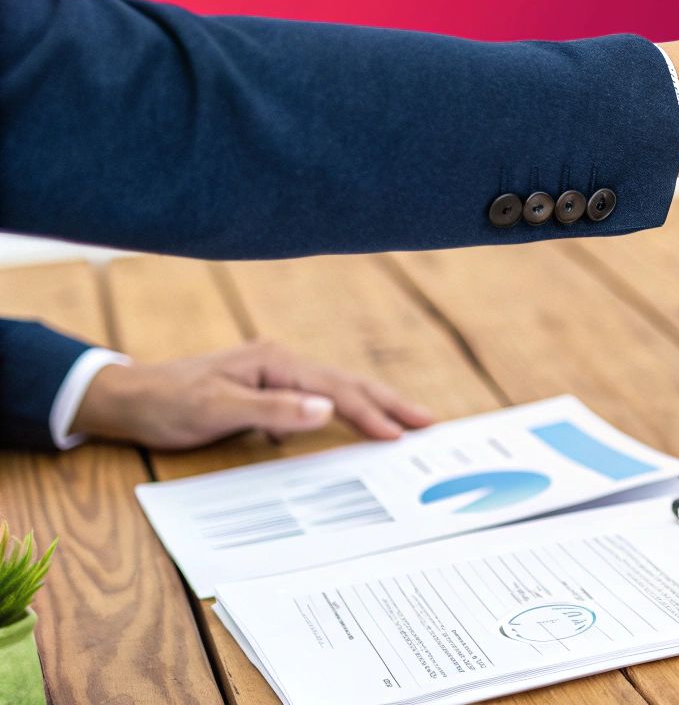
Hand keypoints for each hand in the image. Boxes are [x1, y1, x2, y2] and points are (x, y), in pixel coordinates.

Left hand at [70, 340, 433, 449]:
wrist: (130, 399)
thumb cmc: (169, 402)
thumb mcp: (218, 408)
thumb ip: (274, 409)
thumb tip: (328, 410)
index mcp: (276, 362)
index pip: (335, 391)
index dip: (370, 412)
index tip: (401, 434)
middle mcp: (282, 363)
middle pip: (347, 384)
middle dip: (389, 403)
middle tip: (429, 422)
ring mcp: (277, 375)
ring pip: (337, 391)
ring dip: (373, 406)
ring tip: (407, 422)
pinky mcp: (270, 390)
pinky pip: (319, 401)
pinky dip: (347, 412)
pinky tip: (360, 426)